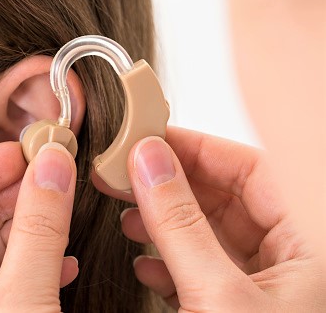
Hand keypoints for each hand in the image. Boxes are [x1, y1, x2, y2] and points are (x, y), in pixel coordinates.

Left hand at [0, 142, 77, 311]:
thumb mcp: (20, 303)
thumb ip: (37, 234)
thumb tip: (54, 167)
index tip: (10, 156)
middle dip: (4, 200)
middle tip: (42, 174)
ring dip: (25, 233)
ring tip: (56, 208)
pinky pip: (4, 288)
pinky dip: (34, 270)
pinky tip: (62, 260)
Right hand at [99, 127, 325, 310]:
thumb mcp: (217, 295)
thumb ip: (180, 227)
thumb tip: (148, 162)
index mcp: (311, 247)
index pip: (254, 170)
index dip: (199, 149)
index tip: (151, 139)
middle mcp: (290, 262)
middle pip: (225, 199)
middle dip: (170, 186)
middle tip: (127, 173)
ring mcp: (260, 289)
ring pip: (207, 235)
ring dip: (163, 224)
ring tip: (128, 216)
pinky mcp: (232, 310)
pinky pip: (200, 271)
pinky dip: (168, 264)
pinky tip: (144, 263)